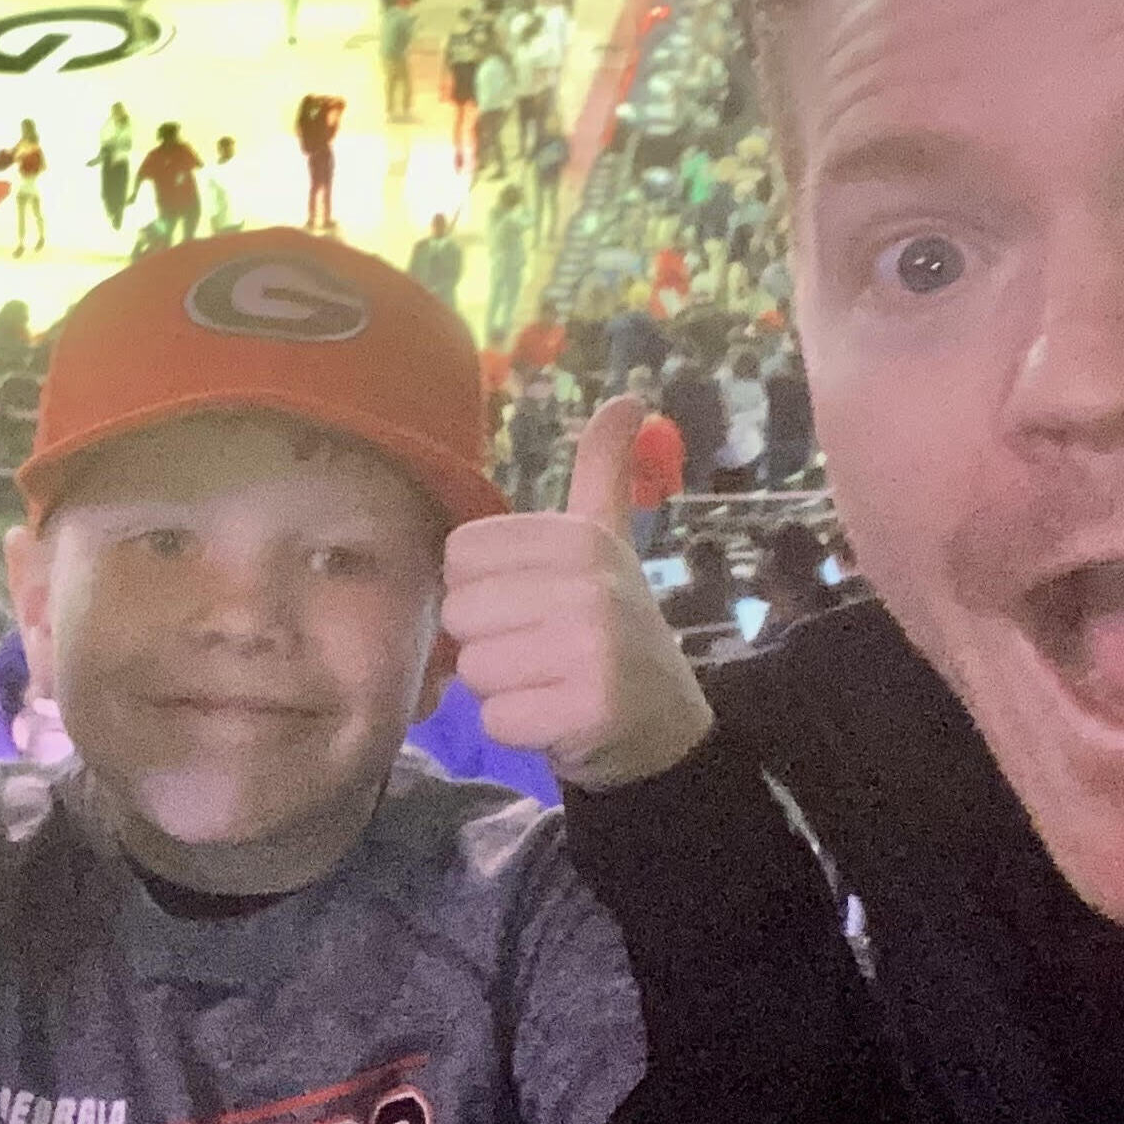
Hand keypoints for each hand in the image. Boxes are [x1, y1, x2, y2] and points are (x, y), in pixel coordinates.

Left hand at [442, 395, 712, 787]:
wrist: (665, 724)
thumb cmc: (615, 627)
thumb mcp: (609, 541)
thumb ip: (603, 469)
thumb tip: (628, 397)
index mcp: (579, 538)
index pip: (458, 555)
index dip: (480, 587)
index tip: (526, 602)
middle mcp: (589, 585)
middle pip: (459, 613)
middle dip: (487, 641)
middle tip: (539, 649)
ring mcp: (593, 649)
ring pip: (474, 668)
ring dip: (500, 686)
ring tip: (548, 680)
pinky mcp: (589, 711)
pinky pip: (497, 718)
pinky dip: (517, 727)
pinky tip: (555, 717)